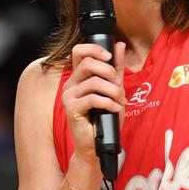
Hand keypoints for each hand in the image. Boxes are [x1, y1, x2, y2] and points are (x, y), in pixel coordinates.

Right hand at [62, 41, 125, 166]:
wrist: (97, 144)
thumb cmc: (105, 117)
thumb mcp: (115, 88)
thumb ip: (116, 67)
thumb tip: (119, 45)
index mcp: (79, 76)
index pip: (79, 51)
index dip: (94, 49)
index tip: (109, 57)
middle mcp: (71, 83)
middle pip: (88, 63)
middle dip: (109, 72)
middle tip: (119, 85)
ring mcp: (69, 96)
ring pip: (93, 82)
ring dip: (112, 91)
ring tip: (119, 100)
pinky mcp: (71, 109)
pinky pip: (92, 98)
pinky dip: (108, 102)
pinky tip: (115, 108)